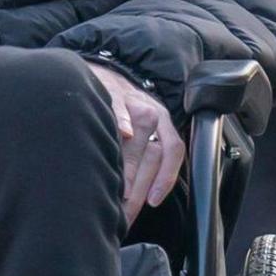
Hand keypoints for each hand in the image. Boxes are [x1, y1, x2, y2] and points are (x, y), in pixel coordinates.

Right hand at [85, 60, 184, 213]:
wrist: (103, 74)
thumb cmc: (120, 113)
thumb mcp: (139, 130)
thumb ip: (144, 157)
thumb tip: (135, 199)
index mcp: (162, 123)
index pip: (172, 151)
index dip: (165, 178)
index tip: (152, 201)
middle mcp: (152, 111)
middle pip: (153, 149)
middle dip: (138, 181)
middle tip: (124, 202)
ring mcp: (132, 101)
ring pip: (141, 131)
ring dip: (131, 160)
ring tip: (118, 183)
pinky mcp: (111, 91)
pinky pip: (119, 107)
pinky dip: (122, 120)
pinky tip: (121, 134)